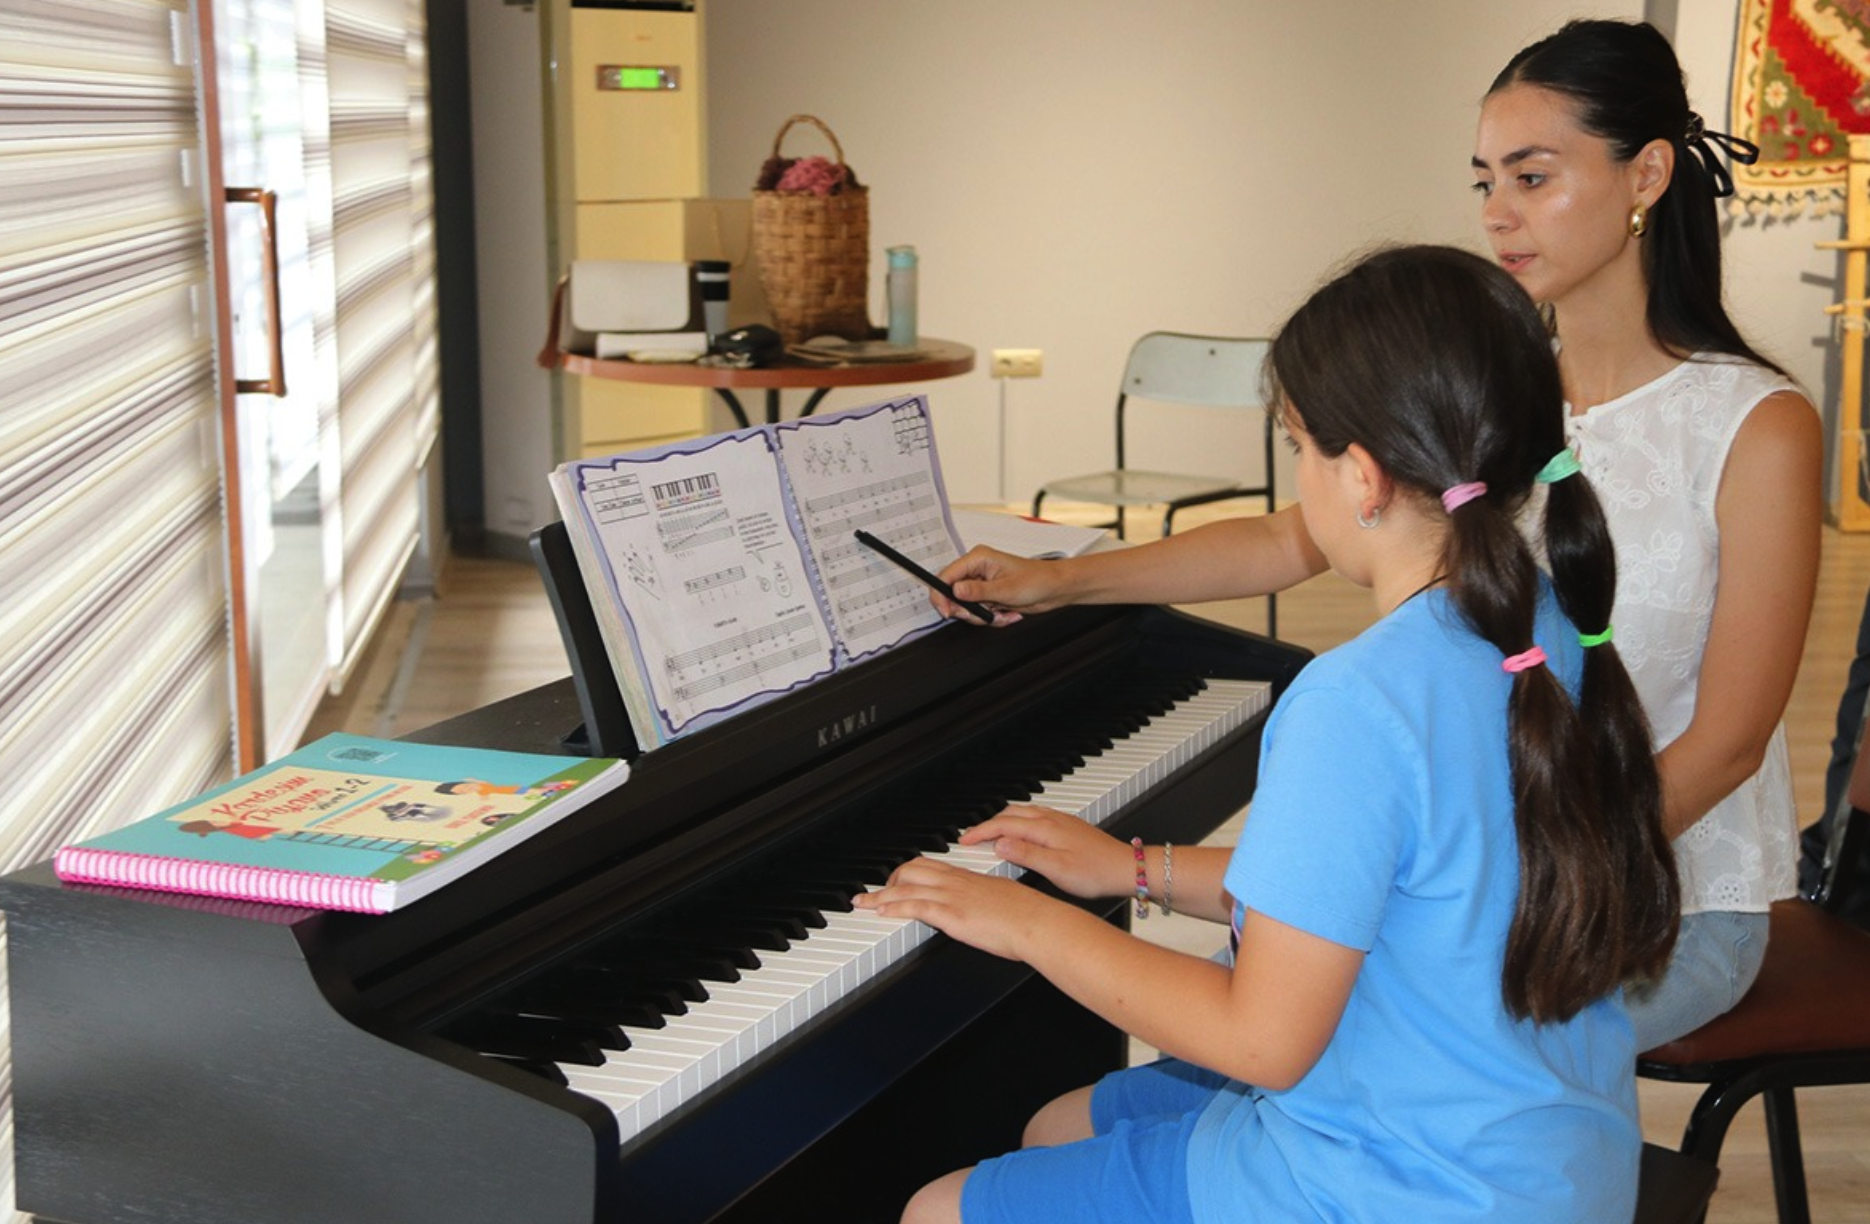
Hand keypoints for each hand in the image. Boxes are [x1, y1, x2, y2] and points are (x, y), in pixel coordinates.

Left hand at [854, 855, 1062, 960]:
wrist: (1039, 922)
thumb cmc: (1029, 916)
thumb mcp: (1004, 900)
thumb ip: (988, 901)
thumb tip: (984, 908)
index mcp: (970, 877)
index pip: (931, 866)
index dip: (909, 871)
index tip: (896, 879)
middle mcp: (957, 882)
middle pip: (912, 869)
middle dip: (889, 880)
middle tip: (876, 893)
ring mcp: (953, 897)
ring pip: (906, 886)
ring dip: (879, 895)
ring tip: (863, 903)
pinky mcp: (951, 914)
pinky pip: (913, 905)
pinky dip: (892, 907)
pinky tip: (880, 912)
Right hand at [930, 546, 1069, 623]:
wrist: (1054, 589)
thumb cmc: (1037, 580)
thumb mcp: (1005, 589)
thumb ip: (977, 591)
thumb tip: (955, 591)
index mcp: (978, 558)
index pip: (946, 576)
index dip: (942, 595)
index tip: (946, 611)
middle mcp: (977, 569)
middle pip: (953, 595)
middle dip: (969, 610)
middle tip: (983, 613)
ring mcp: (982, 584)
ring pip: (967, 608)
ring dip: (984, 616)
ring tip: (1001, 612)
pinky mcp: (988, 596)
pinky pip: (979, 613)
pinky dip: (992, 618)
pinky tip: (1007, 612)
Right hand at [961, 804, 1131, 899]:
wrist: (1125, 868)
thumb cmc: (1096, 873)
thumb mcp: (1056, 870)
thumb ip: (1026, 855)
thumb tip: (1000, 845)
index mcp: (1045, 829)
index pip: (1003, 825)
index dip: (980, 832)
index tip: (964, 840)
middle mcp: (1052, 820)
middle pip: (1010, 815)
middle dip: (988, 824)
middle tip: (973, 838)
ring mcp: (1061, 821)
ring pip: (1023, 813)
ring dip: (1003, 821)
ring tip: (992, 834)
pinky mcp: (1069, 826)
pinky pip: (1036, 816)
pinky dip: (1020, 821)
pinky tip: (1023, 832)